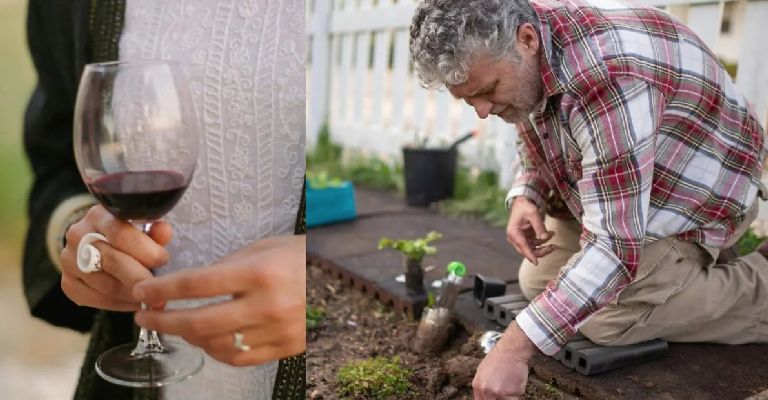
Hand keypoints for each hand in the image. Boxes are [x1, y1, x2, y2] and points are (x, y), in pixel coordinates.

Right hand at [60, 205, 171, 310]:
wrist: (98, 242)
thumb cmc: (130, 233)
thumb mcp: (143, 225)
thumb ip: (155, 230)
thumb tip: (164, 231)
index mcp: (100, 215)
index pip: (121, 233)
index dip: (145, 250)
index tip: (164, 260)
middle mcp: (78, 235)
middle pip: (112, 261)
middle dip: (140, 278)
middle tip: (160, 292)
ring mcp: (69, 260)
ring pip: (105, 284)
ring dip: (132, 295)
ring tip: (152, 299)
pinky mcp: (68, 283)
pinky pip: (96, 299)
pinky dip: (119, 304)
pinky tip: (135, 303)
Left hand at [133, 235, 306, 365]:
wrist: (338, 279)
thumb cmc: (299, 257)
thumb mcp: (263, 248)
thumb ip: (225, 266)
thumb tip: (186, 285)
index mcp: (259, 273)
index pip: (196, 284)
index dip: (161, 289)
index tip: (142, 290)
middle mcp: (267, 305)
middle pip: (199, 321)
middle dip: (162, 319)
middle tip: (143, 315)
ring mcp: (277, 331)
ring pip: (215, 345)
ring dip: (187, 337)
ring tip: (176, 325)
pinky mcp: (286, 348)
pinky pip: (240, 358)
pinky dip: (215, 351)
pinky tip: (206, 340)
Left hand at [473, 323, 535, 399]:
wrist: (511, 350)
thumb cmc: (501, 358)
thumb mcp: (484, 372)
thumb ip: (484, 386)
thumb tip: (486, 396)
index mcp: (477, 385)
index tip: (495, 398)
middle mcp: (485, 390)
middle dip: (500, 399)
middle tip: (504, 393)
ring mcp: (496, 392)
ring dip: (509, 397)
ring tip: (510, 384)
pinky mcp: (509, 393)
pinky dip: (517, 393)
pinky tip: (515, 381)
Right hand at [506, 197, 555, 264]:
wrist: (521, 203)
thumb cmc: (525, 207)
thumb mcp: (533, 214)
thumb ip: (539, 226)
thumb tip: (545, 238)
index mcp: (514, 233)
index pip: (523, 247)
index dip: (530, 255)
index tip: (536, 263)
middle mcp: (515, 238)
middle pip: (528, 251)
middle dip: (542, 251)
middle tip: (554, 247)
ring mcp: (520, 239)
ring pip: (533, 249)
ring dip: (544, 246)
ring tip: (553, 237)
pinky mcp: (525, 239)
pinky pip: (535, 245)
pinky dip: (543, 242)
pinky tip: (550, 234)